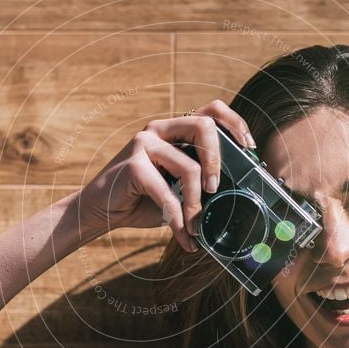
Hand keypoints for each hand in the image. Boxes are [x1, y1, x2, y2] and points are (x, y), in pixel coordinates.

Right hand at [76, 99, 255, 251]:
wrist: (100, 211)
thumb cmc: (142, 200)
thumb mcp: (177, 188)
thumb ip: (200, 183)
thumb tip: (236, 197)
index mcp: (174, 130)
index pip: (211, 110)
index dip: (235, 124)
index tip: (248, 149)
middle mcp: (160, 129)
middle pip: (204, 126)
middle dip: (217, 161)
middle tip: (215, 189)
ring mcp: (144, 143)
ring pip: (189, 167)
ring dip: (196, 203)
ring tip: (196, 226)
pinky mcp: (133, 164)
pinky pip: (167, 194)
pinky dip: (178, 220)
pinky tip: (183, 236)